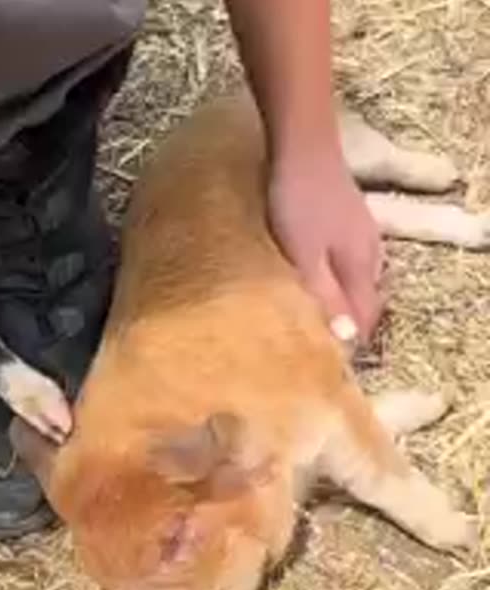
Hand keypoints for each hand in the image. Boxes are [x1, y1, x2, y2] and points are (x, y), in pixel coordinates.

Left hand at [268, 154, 384, 343]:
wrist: (302, 146)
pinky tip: (312, 280)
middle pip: (365, 304)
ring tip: (311, 320)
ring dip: (340, 303)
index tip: (321, 365)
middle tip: (312, 347)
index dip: (347, 346)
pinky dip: (333, 280)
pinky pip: (346, 263)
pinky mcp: (345, 220)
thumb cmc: (297, 201)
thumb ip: (324, 295)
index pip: (364, 321)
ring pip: (356, 282)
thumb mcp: (304, 254)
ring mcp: (361, 235)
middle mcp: (371, 255)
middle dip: (346, 327)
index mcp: (362, 268)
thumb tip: (346, 339)